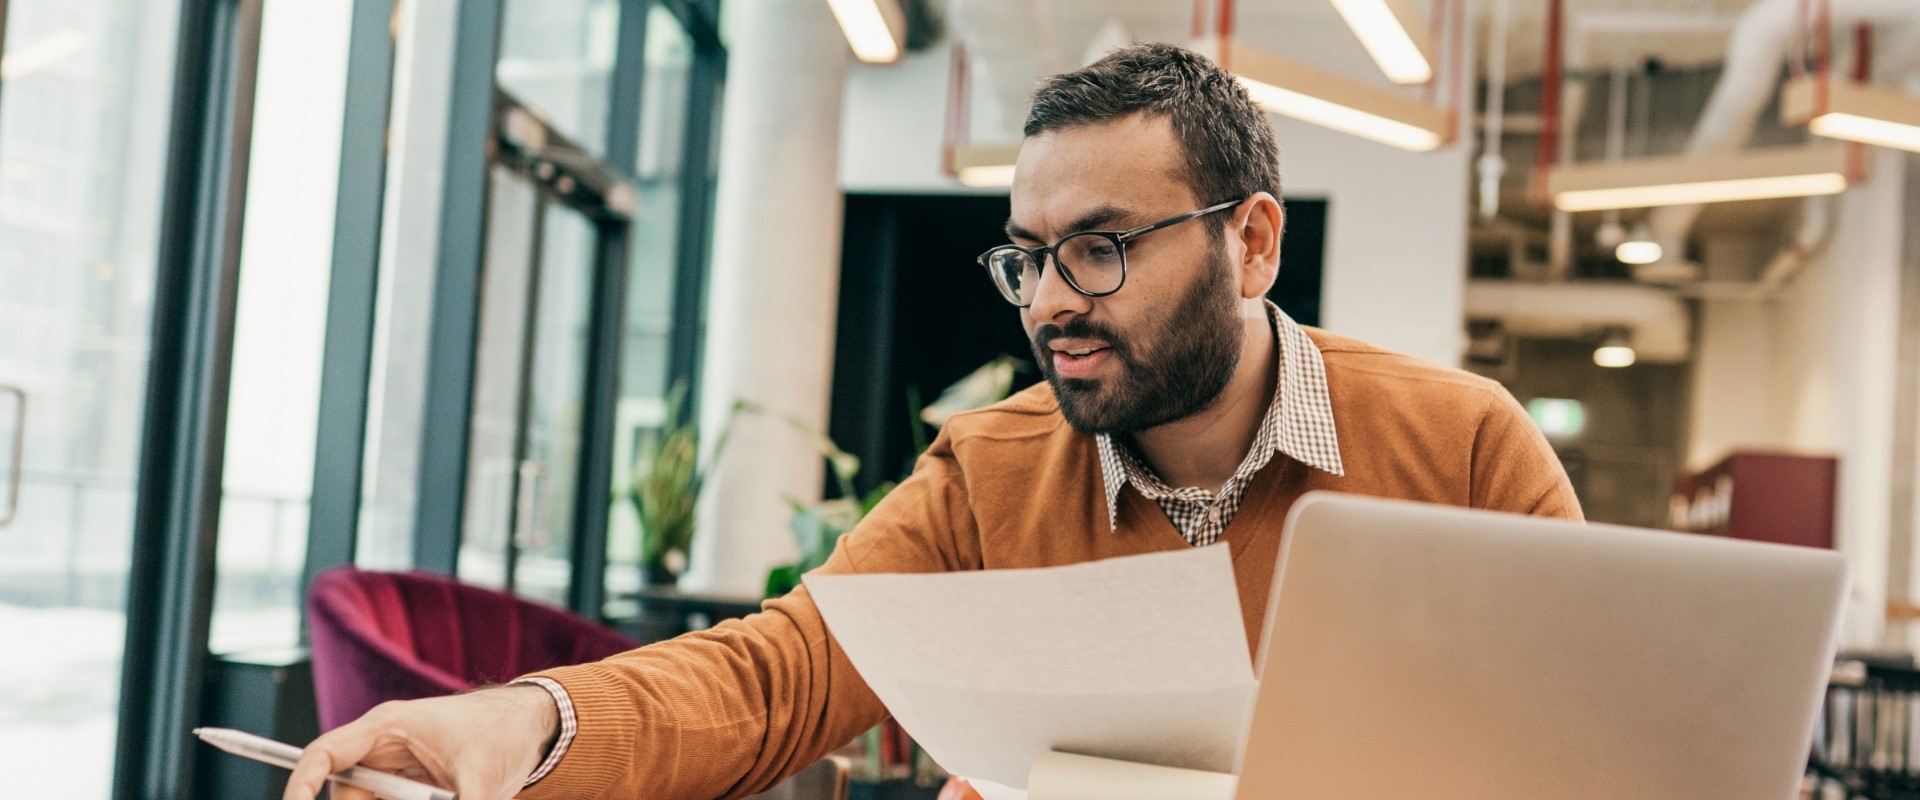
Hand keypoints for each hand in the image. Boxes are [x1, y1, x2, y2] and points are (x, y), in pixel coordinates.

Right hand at [283, 684, 559, 799]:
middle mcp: (383, 749)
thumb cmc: (503, 734)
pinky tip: (446, 792)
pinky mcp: (411, 790)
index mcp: (387, 727)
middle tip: (426, 795)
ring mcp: (395, 772)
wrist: (535, 727)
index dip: (303, 784)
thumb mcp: (479, 783)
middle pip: (349, 794)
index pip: (325, 755)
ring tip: (447, 788)